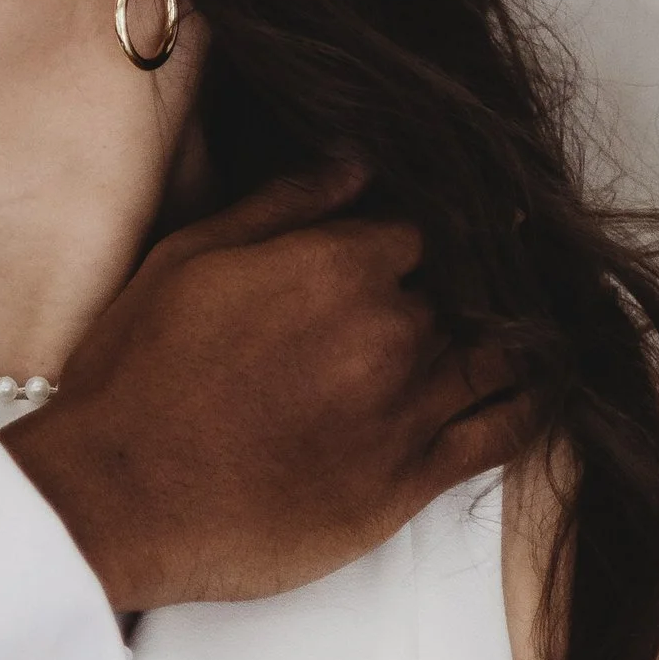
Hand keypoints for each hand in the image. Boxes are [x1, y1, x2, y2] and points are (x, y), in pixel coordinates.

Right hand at [9, 165, 525, 612]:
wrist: (121, 497)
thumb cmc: (139, 374)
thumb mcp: (190, 258)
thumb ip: (283, 205)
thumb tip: (357, 162)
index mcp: (339, 266)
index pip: (421, 229)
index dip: (413, 238)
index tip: (410, 250)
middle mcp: (391, 331)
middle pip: (459, 291)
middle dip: (453, 290)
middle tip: (450, 294)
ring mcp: (408, 409)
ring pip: (495, 354)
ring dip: (505, 338)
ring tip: (512, 331)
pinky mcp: (410, 481)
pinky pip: (502, 434)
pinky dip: (531, 406)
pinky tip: (538, 389)